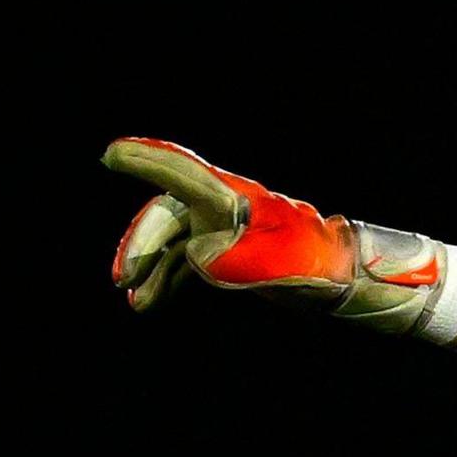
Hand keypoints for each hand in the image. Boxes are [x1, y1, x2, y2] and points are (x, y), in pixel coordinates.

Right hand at [105, 138, 353, 310]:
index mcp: (234, 199)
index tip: (112, 154)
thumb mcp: (270, 264)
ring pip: (174, 239)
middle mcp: (227, 206)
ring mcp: (227, 228)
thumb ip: (226, 256)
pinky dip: (167, 277)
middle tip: (123, 277)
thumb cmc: (312, 266)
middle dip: (143, 242)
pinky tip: (149, 300)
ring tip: (137, 302)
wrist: (344, 282)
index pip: (183, 173)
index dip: (147, 161)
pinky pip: (186, 258)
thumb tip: (196, 258)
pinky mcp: (231, 251)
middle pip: (170, 212)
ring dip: (151, 267)